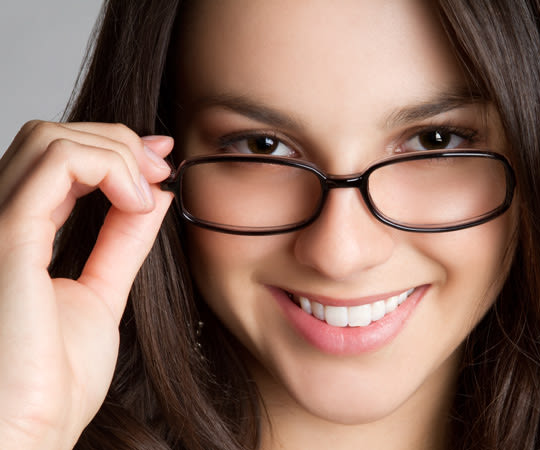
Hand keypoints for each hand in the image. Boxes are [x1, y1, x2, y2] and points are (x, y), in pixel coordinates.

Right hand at [0, 121, 172, 448]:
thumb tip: (153, 196)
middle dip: (118, 141)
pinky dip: (109, 166)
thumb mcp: (101, 293)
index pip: (55, 161)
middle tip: (163, 167)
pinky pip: (57, 163)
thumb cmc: (51, 382)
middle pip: (51, 137)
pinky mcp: (6, 236)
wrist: (28, 434)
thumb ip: (121, 241)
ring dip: (116, 150)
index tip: (163, 161)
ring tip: (151, 189)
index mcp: (15, 235)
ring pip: (51, 138)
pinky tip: (139, 200)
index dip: (113, 148)